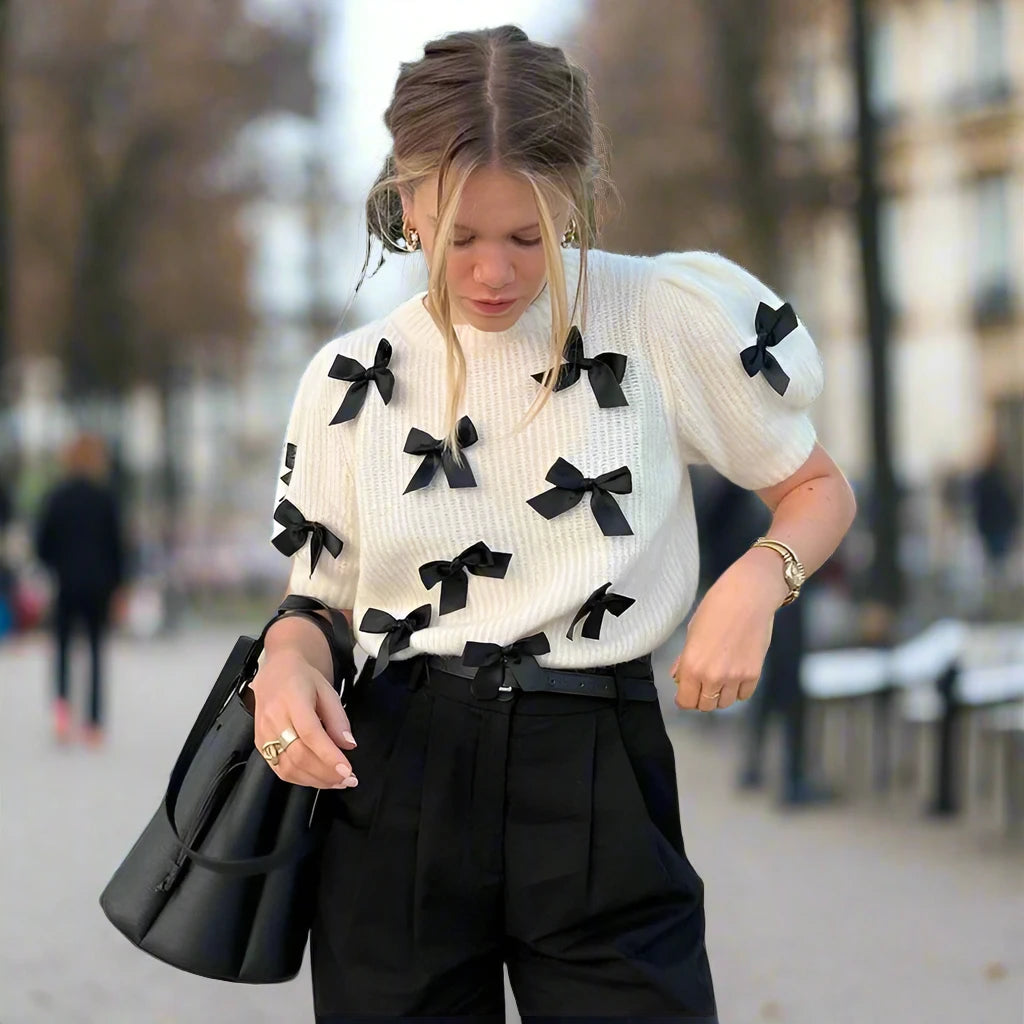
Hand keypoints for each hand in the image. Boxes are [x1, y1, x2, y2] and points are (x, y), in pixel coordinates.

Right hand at [250, 649, 358, 789]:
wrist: (277, 670)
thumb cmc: (303, 678)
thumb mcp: (327, 690)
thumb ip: (338, 718)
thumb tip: (348, 745)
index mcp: (292, 700)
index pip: (310, 734)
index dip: (329, 756)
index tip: (348, 770)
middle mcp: (274, 718)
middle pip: (299, 755)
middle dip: (326, 773)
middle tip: (348, 779)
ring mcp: (263, 733)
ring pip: (288, 767)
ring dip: (315, 780)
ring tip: (337, 782)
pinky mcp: (259, 744)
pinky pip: (279, 769)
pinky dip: (300, 779)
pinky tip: (317, 778)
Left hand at [670, 557, 780, 711]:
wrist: (748, 597)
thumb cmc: (716, 607)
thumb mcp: (692, 631)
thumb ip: (684, 659)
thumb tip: (678, 676)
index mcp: (692, 665)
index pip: (686, 701)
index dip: (685, 699)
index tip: (686, 693)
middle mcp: (712, 676)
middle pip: (705, 705)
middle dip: (702, 697)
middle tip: (703, 684)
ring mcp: (734, 677)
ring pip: (725, 703)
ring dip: (721, 694)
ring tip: (721, 677)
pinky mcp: (754, 674)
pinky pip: (744, 695)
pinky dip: (739, 689)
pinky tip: (736, 674)